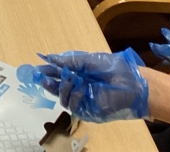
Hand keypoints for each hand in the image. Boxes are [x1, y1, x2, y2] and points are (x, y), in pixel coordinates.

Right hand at [17, 49, 149, 122]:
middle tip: (41, 77)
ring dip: (63, 88)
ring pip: (62, 98)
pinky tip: (80, 88)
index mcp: (79, 74)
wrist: (131, 84)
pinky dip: (74, 96)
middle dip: (48, 82)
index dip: (48, 71)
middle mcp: (79, 88)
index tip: (38, 68)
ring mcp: (83, 101)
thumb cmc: (113, 69)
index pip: (58, 75)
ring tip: (71, 79)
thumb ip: (68, 61)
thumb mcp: (88, 60)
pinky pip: (73, 107)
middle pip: (57, 88)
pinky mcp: (89, 111)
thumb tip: (49, 58)